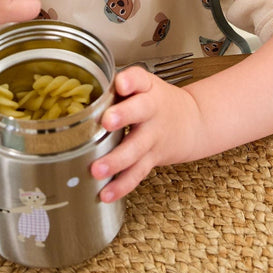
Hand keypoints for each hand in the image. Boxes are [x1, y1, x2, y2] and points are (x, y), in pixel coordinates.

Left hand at [90, 67, 204, 202]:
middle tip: (107, 122)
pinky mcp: (152, 158)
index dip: (131, 80)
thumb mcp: (144, 86)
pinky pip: (137, 173)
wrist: (193, 122)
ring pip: (135, 149)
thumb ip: (116, 88)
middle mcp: (151, 111)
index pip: (140, 79)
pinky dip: (121, 185)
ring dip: (116, 161)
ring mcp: (153, 137)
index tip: (121, 84)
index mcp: (147, 89)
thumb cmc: (158, 102)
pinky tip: (106, 194)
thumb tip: (79, 94)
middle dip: (123, 116)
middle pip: (140, 111)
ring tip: (97, 170)